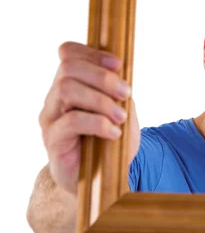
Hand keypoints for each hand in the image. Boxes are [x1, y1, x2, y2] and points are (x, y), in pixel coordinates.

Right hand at [38, 42, 139, 195]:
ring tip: (120, 117)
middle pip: (68, 68)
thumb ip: (119, 90)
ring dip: (101, 100)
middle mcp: (55, 98)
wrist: (101, 179)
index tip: (119, 65)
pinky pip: (71, 121)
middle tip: (126, 93)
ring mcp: (51, 118)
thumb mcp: (122, 110)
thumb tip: (124, 70)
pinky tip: (114, 132)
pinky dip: (98, 123)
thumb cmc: (110, 142)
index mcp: (71, 84)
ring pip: (67, 89)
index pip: (68, 53)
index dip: (92, 53)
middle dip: (102, 77)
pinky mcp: (53, 140)